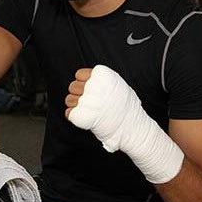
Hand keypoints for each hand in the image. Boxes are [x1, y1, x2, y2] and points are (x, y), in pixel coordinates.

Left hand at [67, 65, 183, 183]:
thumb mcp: (118, 85)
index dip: (84, 83)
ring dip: (75, 106)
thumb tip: (91, 80)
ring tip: (88, 111)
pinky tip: (86, 119)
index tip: (90, 91)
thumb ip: (102, 81)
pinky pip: (69, 113)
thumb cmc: (128, 108)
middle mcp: (92, 86)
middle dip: (78, 94)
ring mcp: (86, 101)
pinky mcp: (80, 115)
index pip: (79, 75)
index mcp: (101, 75)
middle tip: (89, 103)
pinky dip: (75, 117)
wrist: (133, 127)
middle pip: (72, 86)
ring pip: (69, 99)